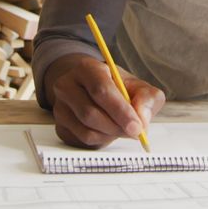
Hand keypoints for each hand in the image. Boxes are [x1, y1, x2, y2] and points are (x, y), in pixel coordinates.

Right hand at [43, 53, 164, 148]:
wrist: (92, 90)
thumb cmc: (117, 87)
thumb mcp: (137, 86)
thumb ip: (147, 98)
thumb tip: (142, 118)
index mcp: (87, 68)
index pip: (101, 90)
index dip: (120, 110)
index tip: (137, 126)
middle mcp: (67, 86)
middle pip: (90, 113)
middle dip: (117, 126)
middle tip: (135, 132)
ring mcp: (60, 107)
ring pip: (87, 130)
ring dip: (111, 135)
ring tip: (123, 128)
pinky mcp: (60, 126)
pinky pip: (83, 140)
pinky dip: (102, 140)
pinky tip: (109, 131)